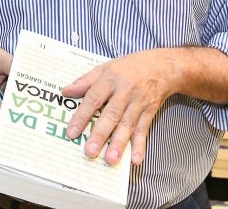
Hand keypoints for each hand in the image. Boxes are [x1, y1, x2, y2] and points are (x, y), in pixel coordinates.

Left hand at [62, 49, 176, 166]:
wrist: (161, 67)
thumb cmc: (128, 67)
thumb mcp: (104, 68)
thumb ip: (85, 81)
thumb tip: (65, 91)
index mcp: (110, 79)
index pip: (93, 98)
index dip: (82, 116)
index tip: (72, 132)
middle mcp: (124, 92)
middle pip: (111, 115)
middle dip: (100, 134)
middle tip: (90, 151)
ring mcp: (138, 103)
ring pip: (127, 125)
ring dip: (118, 143)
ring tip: (110, 160)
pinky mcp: (150, 112)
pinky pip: (144, 130)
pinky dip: (140, 145)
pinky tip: (135, 159)